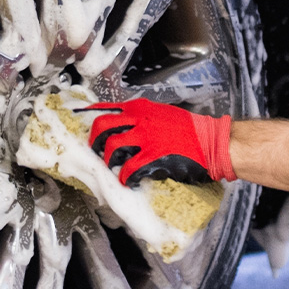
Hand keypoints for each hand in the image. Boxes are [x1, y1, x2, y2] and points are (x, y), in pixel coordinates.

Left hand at [85, 100, 234, 186]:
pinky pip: (129, 168)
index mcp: (140, 108)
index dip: (88, 116)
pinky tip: (128, 180)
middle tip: (95, 152)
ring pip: (112, 147)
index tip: (77, 122)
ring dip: (108, 160)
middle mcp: (140, 119)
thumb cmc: (190, 130)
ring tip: (113, 168)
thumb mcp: (162, 114)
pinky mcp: (153, 156)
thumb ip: (142, 118)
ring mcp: (146, 137)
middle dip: (94, 141)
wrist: (211, 142)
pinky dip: (125, 177)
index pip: (106, 108)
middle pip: (102, 126)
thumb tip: (123, 127)